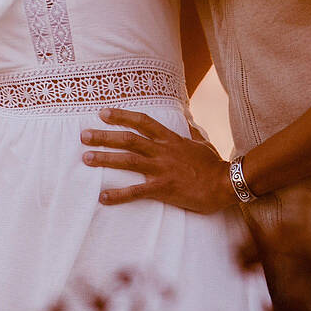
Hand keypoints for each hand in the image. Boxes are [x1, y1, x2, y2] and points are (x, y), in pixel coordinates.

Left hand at [81, 108, 233, 213]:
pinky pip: (136, 191)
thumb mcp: (202, 143)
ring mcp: (161, 169)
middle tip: (84, 135)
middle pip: (128, 139)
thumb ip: (190, 133)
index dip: (121, 116)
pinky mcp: (163, 188)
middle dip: (104, 136)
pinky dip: (118, 194)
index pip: (142, 122)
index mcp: (170, 139)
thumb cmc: (214, 165)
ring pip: (127, 161)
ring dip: (105, 159)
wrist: (226, 184)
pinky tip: (103, 197)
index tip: (102, 113)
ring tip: (86, 158)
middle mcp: (162, 151)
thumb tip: (186, 122)